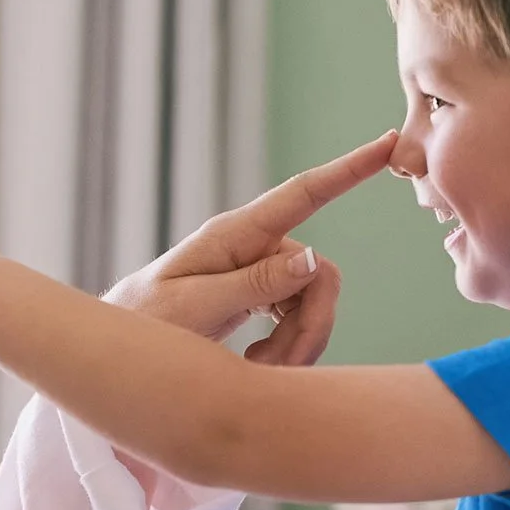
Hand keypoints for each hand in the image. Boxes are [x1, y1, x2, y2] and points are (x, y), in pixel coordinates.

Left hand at [102, 132, 395, 365]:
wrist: (119, 349)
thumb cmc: (144, 323)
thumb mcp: (195, 307)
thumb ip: (254, 284)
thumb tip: (314, 258)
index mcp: (232, 235)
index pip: (301, 194)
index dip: (348, 170)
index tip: (390, 143)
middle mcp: (250, 246)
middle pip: (320, 275)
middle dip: (310, 325)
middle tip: (276, 366)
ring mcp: (257, 270)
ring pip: (314, 301)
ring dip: (297, 343)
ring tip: (257, 367)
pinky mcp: (258, 294)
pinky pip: (300, 316)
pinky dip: (289, 346)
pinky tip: (257, 362)